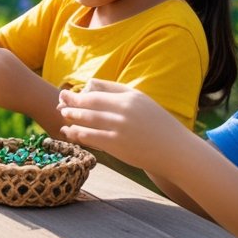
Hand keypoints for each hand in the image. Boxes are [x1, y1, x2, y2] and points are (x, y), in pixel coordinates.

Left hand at [57, 79, 187, 169]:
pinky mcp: (116, 144)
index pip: (97, 89)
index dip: (80, 91)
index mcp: (130, 96)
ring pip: (86, 119)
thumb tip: (90, 85)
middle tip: (60, 101)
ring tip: (62, 115)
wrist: (176, 151)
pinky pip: (89, 136)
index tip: (70, 93)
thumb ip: (118, 92)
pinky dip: (76, 133)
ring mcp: (119, 127)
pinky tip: (68, 132)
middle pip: (88, 102)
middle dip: (71, 101)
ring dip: (71, 116)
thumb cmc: (158, 126)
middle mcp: (123, 109)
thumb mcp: (142, 102)